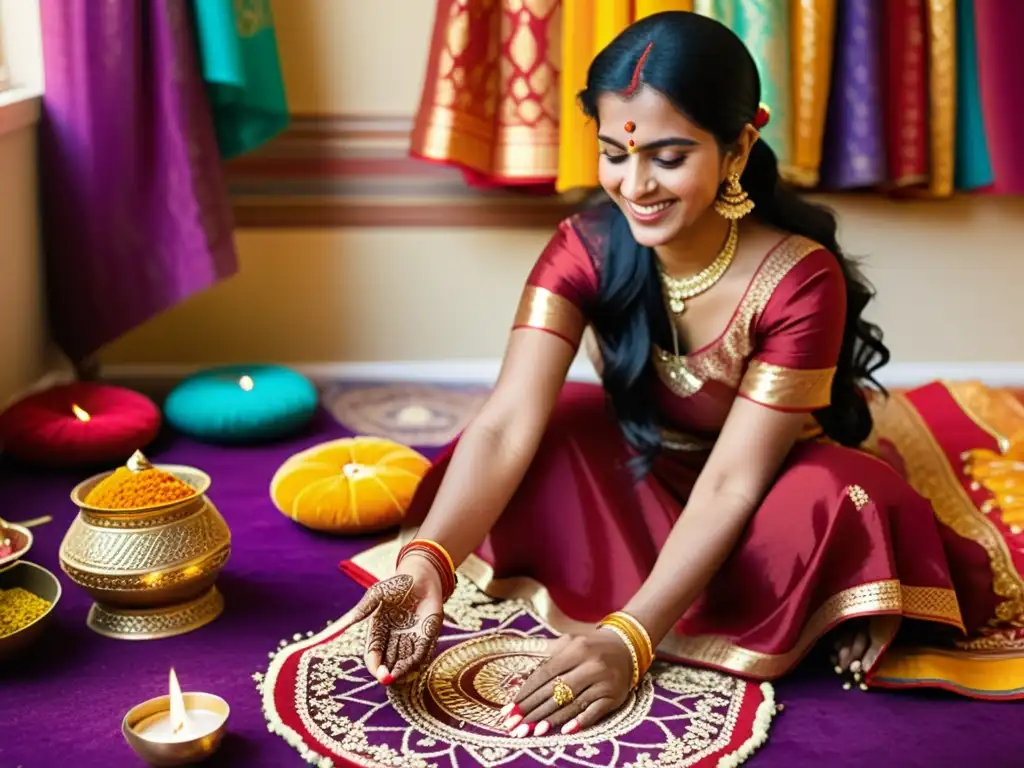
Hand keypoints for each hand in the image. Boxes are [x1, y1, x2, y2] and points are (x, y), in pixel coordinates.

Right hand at [342, 555, 444, 684]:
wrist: (422, 577)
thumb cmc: (397, 584)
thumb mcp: (377, 594)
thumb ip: (364, 608)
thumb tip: (349, 622)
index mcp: (378, 632)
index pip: (373, 655)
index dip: (374, 666)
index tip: (377, 672)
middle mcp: (392, 640)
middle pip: (387, 664)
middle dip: (387, 673)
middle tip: (387, 678)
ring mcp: (409, 640)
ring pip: (403, 663)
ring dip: (401, 672)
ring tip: (399, 676)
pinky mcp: (426, 637)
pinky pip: (420, 655)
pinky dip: (415, 664)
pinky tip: (412, 668)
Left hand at [501, 628, 633, 737]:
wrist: (627, 647)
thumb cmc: (590, 647)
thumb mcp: (570, 642)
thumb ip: (548, 656)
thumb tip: (521, 680)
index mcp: (575, 649)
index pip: (545, 674)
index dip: (525, 693)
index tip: (509, 708)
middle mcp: (590, 665)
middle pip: (555, 691)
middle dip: (531, 710)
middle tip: (514, 725)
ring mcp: (603, 682)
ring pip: (572, 704)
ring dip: (550, 719)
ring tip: (532, 731)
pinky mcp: (614, 697)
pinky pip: (594, 712)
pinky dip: (580, 721)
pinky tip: (565, 730)